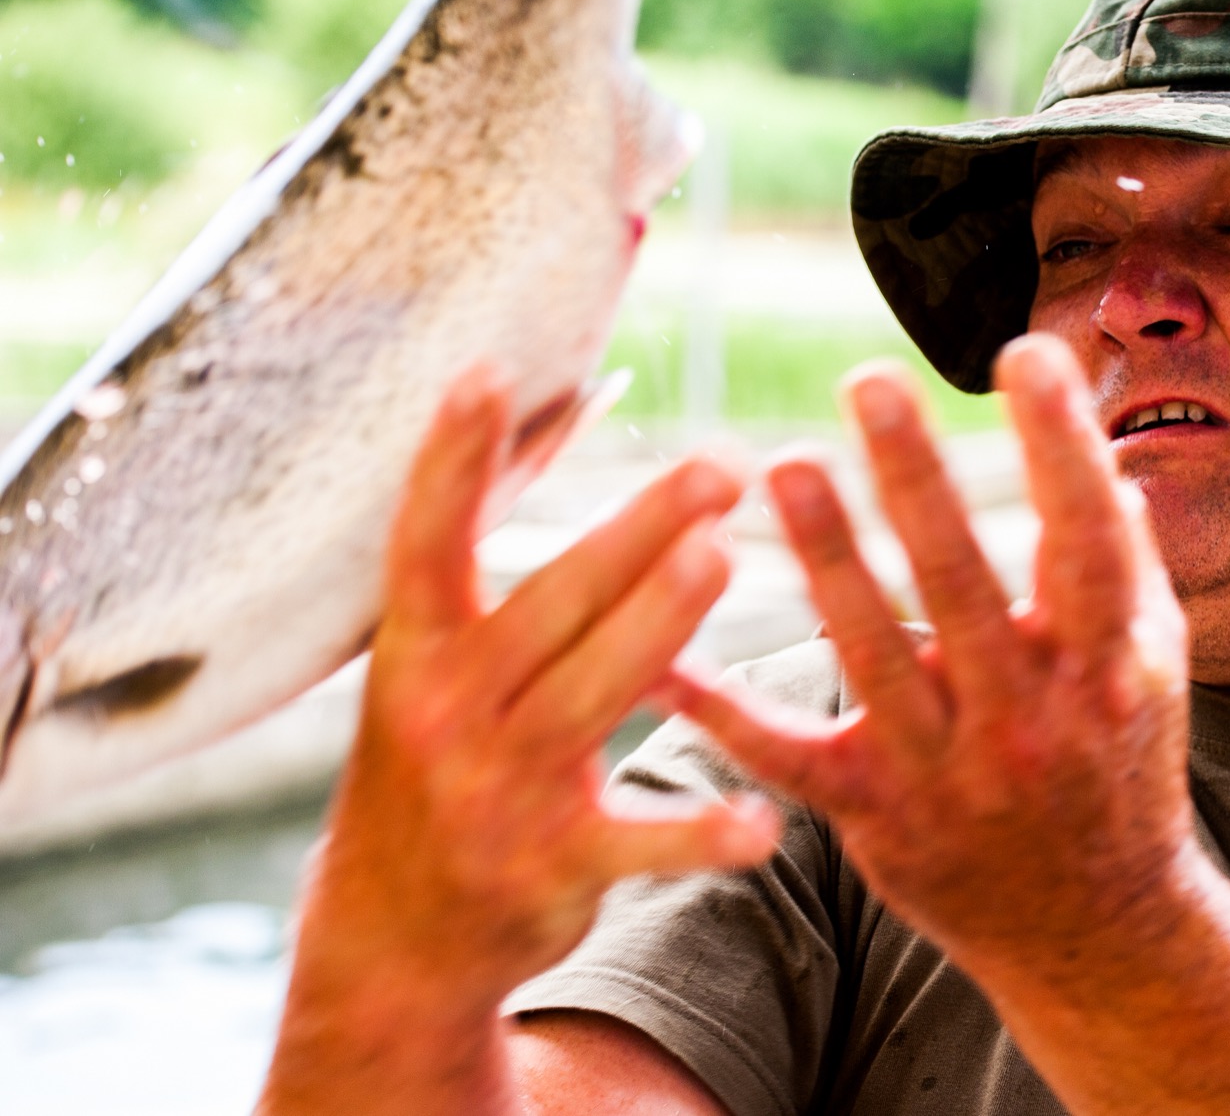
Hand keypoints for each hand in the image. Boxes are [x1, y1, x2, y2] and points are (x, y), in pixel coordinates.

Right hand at [274, 369, 777, 1043]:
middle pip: (549, 604)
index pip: (426, 542)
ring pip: (591, 694)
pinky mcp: (555, 867)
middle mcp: (450, 713)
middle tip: (718, 468)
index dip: (451, 459)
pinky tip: (759, 825)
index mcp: (415, 654)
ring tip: (721, 558)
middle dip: (635, 532)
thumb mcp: (432, 667)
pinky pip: (638, 843)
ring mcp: (500, 793)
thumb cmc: (434, 762)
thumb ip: (486, 562)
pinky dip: (699, 835)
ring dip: (657, 625)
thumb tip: (554, 416)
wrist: (391, 937)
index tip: (486, 371)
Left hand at [660, 335, 1196, 978]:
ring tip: (784, 466)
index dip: (1063, 446)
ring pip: (871, 657)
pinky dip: (722, 712)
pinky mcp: (876, 816)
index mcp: (1107, 668)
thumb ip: (1125, 559)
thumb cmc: (1123, 766)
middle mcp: (1029, 720)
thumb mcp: (1153, 664)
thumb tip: (1103, 450)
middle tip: (868, 383)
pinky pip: (787, 758)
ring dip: (826, 559)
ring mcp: (948, 774)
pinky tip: (664, 659)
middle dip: (915, 481)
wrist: (1098, 928)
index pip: (1087, 540)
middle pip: (962, 586)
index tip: (1028, 354)